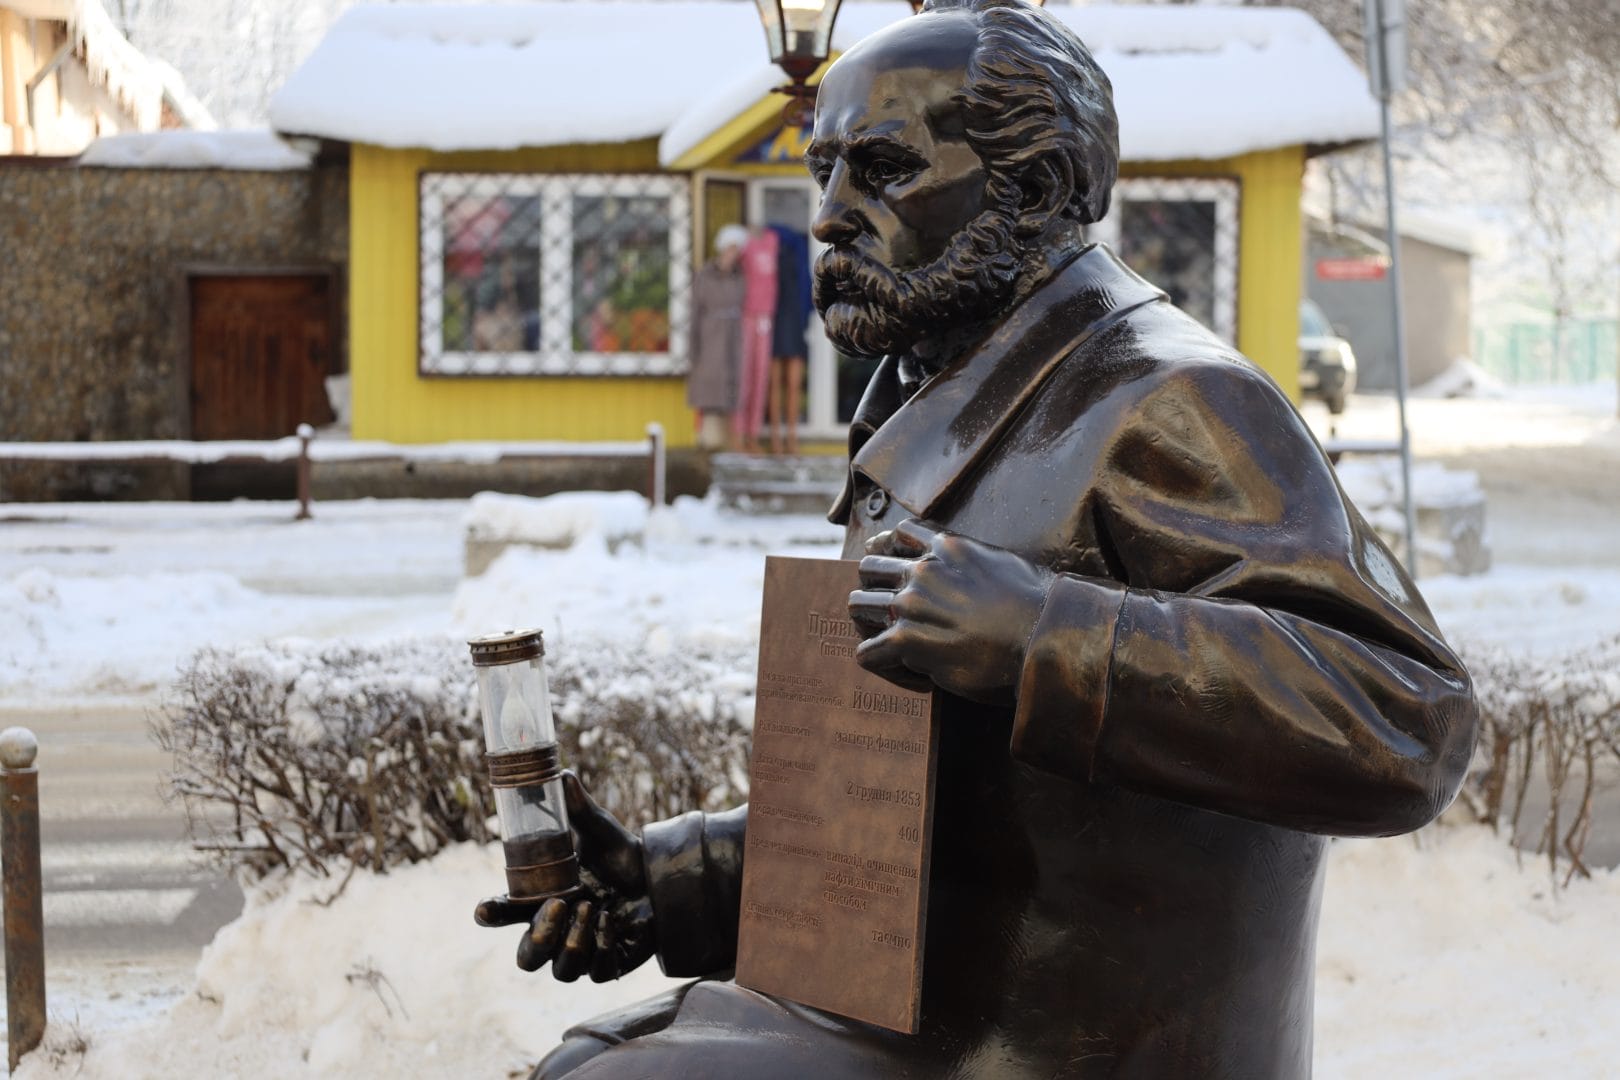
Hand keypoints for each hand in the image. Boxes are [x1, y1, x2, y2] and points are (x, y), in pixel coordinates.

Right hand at [474, 771, 655, 982]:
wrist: (662, 878)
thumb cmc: (619, 855)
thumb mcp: (598, 830)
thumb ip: (578, 808)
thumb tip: (563, 775)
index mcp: (542, 901)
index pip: (505, 914)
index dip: (492, 914)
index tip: (483, 909)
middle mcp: (557, 932)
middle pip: (527, 959)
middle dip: (538, 938)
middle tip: (560, 905)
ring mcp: (582, 954)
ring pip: (561, 970)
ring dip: (574, 941)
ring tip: (593, 908)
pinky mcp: (609, 966)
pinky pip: (597, 973)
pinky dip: (603, 947)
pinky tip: (614, 922)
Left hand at [849, 519, 1052, 704]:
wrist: (1044, 640)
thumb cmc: (1038, 608)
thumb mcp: (1005, 563)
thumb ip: (976, 558)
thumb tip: (976, 570)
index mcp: (947, 546)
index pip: (898, 536)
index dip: (891, 555)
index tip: (896, 575)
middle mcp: (923, 570)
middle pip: (868, 568)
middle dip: (876, 590)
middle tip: (893, 617)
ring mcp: (911, 604)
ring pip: (858, 605)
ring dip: (870, 625)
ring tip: (893, 645)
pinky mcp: (907, 641)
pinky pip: (867, 653)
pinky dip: (883, 666)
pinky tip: (910, 675)